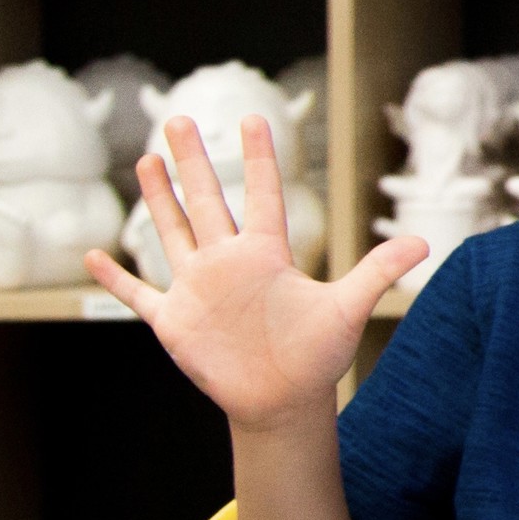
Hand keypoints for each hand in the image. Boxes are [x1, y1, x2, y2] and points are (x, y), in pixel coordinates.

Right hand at [84, 115, 421, 433]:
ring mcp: (197, 289)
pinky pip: (137, 293)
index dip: (259, 158)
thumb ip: (378, 271)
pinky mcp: (174, 320)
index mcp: (266, 255)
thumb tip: (426, 243)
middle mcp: (228, 263)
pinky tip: (92, 255)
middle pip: (207, 201)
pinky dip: (114, 277)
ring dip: (158, 199)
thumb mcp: (347, 308)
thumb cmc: (316, 356)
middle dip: (192, 161)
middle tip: (178, 117)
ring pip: (172, 232)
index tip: (254, 118)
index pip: (263, 195)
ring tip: (147, 158)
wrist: (283, 402)